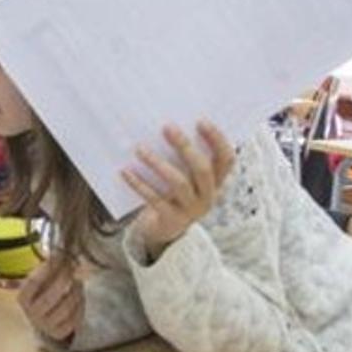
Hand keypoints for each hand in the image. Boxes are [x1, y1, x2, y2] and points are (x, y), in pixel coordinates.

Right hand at [17, 258, 83, 343]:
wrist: (42, 319)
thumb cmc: (41, 294)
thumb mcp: (40, 280)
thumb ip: (50, 269)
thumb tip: (64, 254)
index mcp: (22, 298)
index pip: (34, 282)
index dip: (48, 269)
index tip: (60, 258)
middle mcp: (31, 313)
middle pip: (50, 297)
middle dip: (65, 280)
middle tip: (74, 269)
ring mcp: (45, 325)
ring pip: (65, 308)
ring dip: (76, 292)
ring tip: (79, 281)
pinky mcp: (59, 333)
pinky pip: (74, 319)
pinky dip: (80, 306)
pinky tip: (80, 297)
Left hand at [121, 120, 235, 259]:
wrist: (163, 231)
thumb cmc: (173, 194)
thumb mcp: (183, 176)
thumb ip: (181, 158)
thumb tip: (165, 128)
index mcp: (216, 181)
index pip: (226, 159)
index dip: (217, 140)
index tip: (200, 121)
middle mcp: (208, 195)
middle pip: (202, 169)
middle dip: (184, 147)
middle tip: (167, 128)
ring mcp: (191, 209)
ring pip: (178, 183)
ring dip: (158, 163)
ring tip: (139, 149)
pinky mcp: (171, 219)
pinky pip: (155, 199)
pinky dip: (139, 184)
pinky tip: (126, 171)